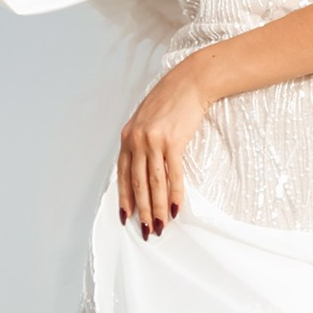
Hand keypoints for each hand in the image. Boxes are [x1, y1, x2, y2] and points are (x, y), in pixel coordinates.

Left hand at [116, 58, 216, 236]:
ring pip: (153, 183)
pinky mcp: (173, 142)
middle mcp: (137, 140)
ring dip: (158, 208)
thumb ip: (140, 141)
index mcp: (128, 136)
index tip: (127, 216)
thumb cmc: (171, 100)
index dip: (125, 198)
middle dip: (142, 210)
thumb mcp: (146, 120)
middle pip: (137, 184)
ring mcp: (154, 141)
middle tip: (146, 229)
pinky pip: (172, 175)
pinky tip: (176, 208)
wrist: (190, 82)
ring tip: (161, 225)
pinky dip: (175, 194)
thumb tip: (142, 167)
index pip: (122, 174)